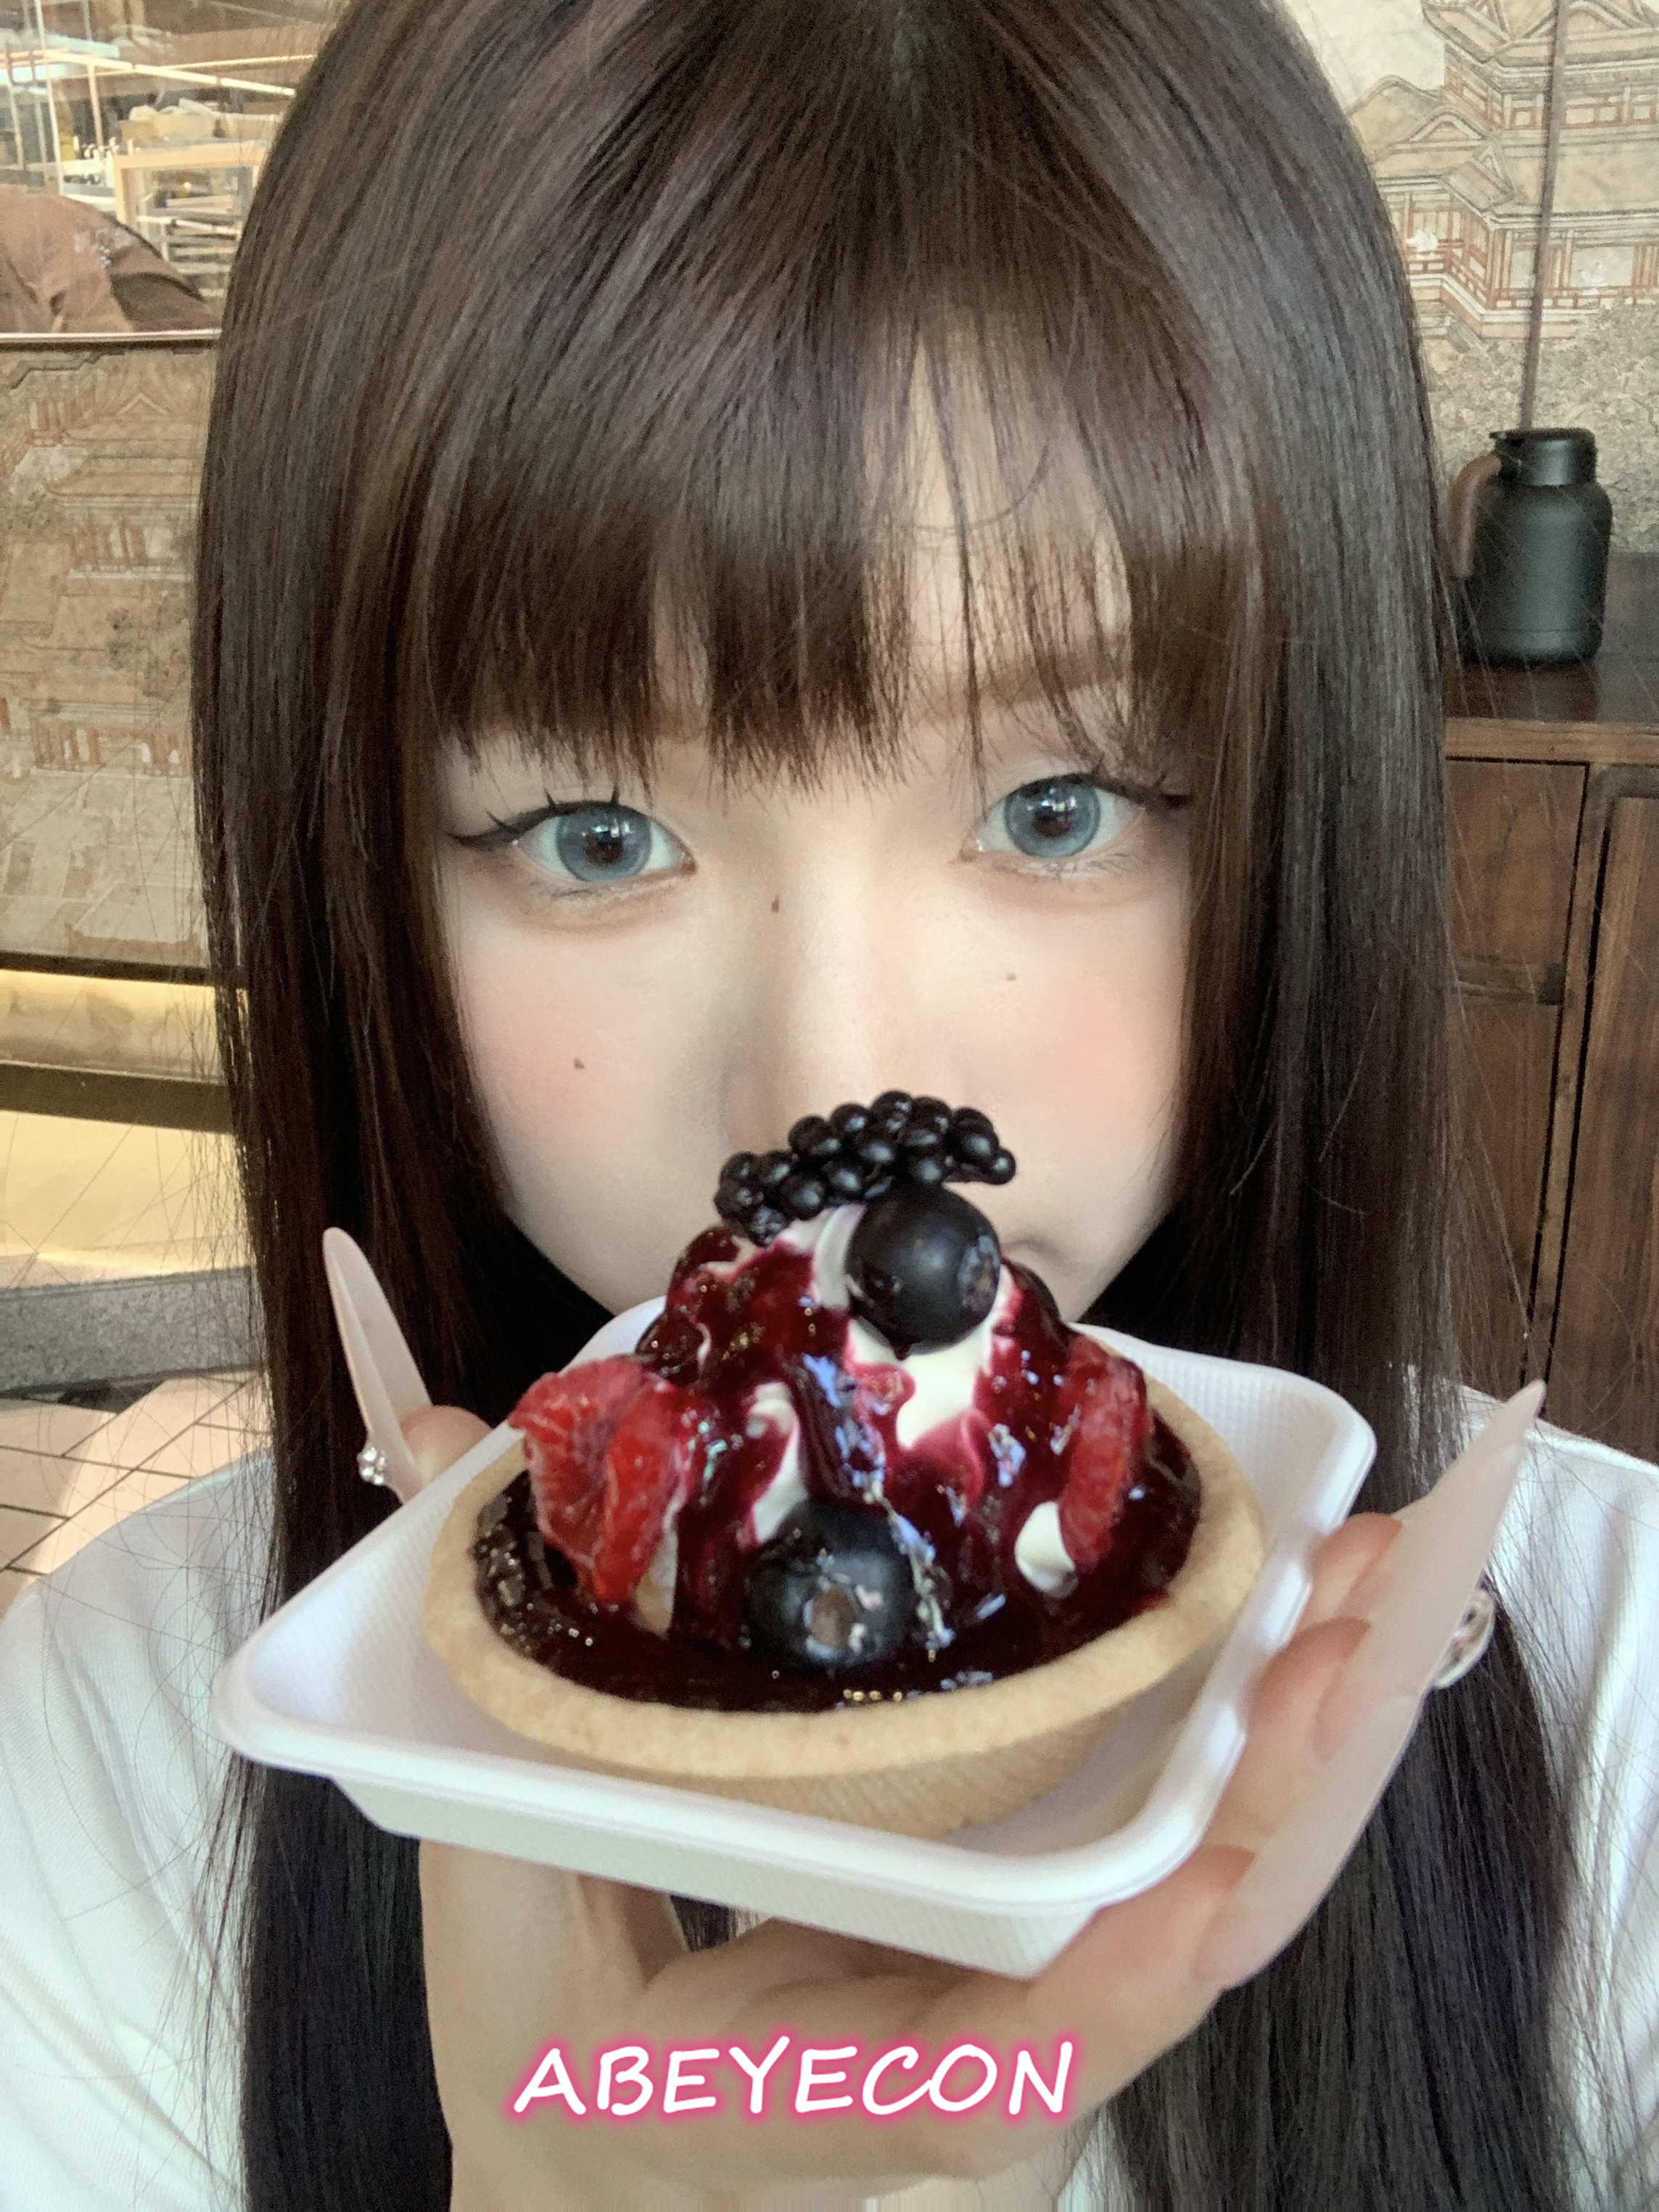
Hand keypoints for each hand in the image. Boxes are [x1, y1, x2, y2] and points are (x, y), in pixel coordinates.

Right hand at [402, 1407, 1426, 2208]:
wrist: (599, 2188)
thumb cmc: (550, 2075)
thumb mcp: (496, 1933)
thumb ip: (478, 1709)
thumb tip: (434, 1445)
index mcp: (833, 2099)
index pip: (1003, 2073)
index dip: (1114, 1991)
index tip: (1200, 1887)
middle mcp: (972, 2074)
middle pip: (1169, 1961)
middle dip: (1278, 1800)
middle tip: (1350, 1622)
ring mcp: (1025, 2012)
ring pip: (1206, 1903)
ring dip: (1302, 1756)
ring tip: (1369, 1590)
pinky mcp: (1036, 1951)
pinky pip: (1178, 1868)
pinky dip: (1254, 1764)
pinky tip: (1300, 1648)